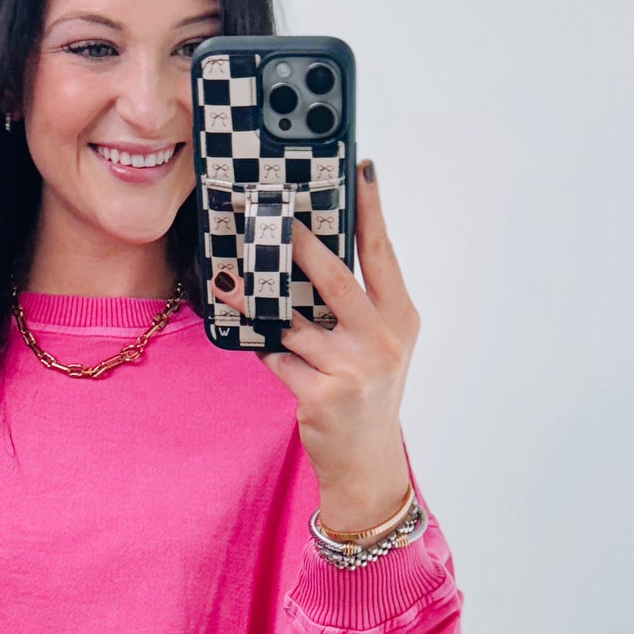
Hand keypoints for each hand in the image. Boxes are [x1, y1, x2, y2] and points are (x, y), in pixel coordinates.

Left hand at [258, 161, 419, 539]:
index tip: (360, 168)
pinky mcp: (319, 394)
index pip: (383, 253)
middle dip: (300, 244)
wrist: (367, 465)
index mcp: (401, 319)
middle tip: (274, 213)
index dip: (371, 209)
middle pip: (334, 277)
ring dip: (259, 302)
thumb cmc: (367, 395)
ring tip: (232, 281)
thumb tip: (313, 255)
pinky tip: (253, 340)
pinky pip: (275, 357)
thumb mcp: (378, 346)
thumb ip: (357, 305)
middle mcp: (382, 340)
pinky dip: (261, 347)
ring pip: (293, 321)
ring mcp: (352, 369)